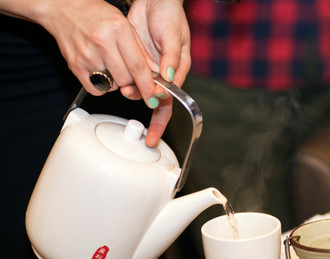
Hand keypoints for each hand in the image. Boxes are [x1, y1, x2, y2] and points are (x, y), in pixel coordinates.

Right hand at [4, 0, 189, 146]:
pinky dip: (102, 86)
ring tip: (112, 65)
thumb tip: (154, 72)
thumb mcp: (124, 24)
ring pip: (113, 85)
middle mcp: (102, 42)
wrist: (63, 7)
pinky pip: (96, 89)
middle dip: (132, 81)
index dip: (147, 85)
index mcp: (118, 29)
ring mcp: (87, 55)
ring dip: (117, 82)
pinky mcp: (75, 65)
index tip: (153, 98)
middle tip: (129, 72)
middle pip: (126, 79)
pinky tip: (101, 72)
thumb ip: (141, 49)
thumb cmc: (95, 14)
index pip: (138, 66)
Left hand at [126, 0, 190, 146]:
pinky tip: (117, 76)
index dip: (161, 122)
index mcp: (176, 71)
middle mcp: (162, 74)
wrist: (154, 0)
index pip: (170, 103)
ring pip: (138, 89)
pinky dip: (122, 78)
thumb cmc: (170, 15)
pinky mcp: (133, 59)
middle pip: (154, 102)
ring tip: (123, 84)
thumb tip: (167, 80)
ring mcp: (147, 68)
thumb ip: (169, 58)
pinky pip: (127, 75)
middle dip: (144, 112)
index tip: (153, 137)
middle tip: (134, 110)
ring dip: (130, 90)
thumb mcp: (173, 36)